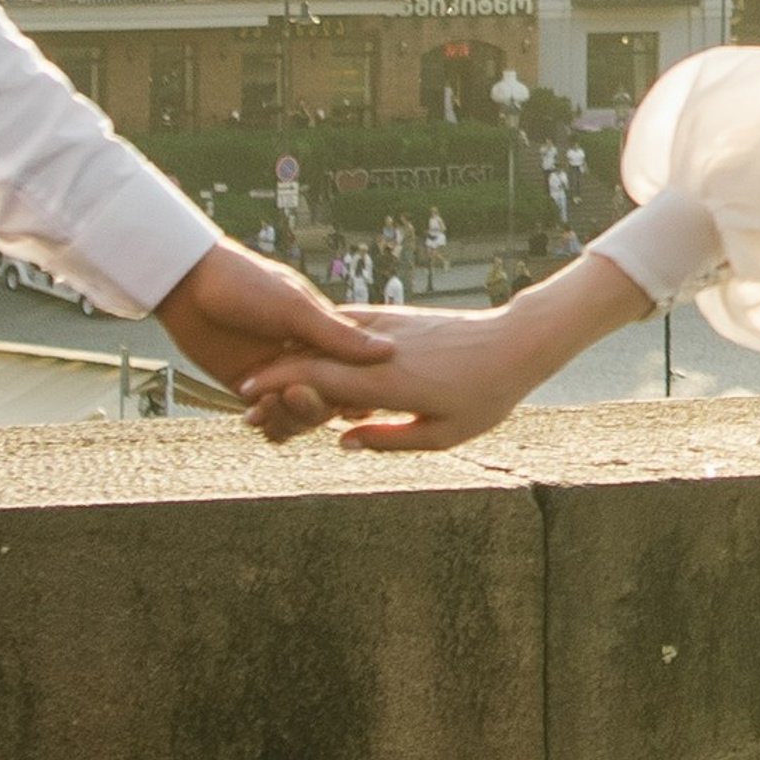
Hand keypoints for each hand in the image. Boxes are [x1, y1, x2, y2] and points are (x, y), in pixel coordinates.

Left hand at [154, 239, 387, 421]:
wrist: (188, 284)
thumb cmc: (244, 282)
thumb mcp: (294, 308)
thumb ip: (336, 336)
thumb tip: (388, 352)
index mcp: (324, 335)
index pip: (350, 375)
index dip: (350, 393)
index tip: (342, 400)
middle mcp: (305, 357)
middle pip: (325, 401)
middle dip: (312, 407)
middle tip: (293, 394)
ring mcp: (276, 373)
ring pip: (297, 415)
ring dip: (287, 418)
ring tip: (267, 405)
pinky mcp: (248, 386)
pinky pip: (267, 417)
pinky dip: (266, 423)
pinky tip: (254, 416)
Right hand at [238, 299, 547, 452]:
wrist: (516, 341)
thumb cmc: (484, 396)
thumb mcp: (441, 434)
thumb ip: (388, 439)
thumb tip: (342, 442)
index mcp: (387, 382)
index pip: (317, 381)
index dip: (278, 388)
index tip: (248, 400)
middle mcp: (380, 350)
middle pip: (312, 356)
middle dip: (274, 373)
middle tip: (244, 392)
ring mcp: (387, 327)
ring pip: (327, 337)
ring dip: (294, 353)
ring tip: (267, 372)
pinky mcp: (396, 317)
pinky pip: (348, 325)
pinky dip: (323, 338)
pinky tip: (309, 349)